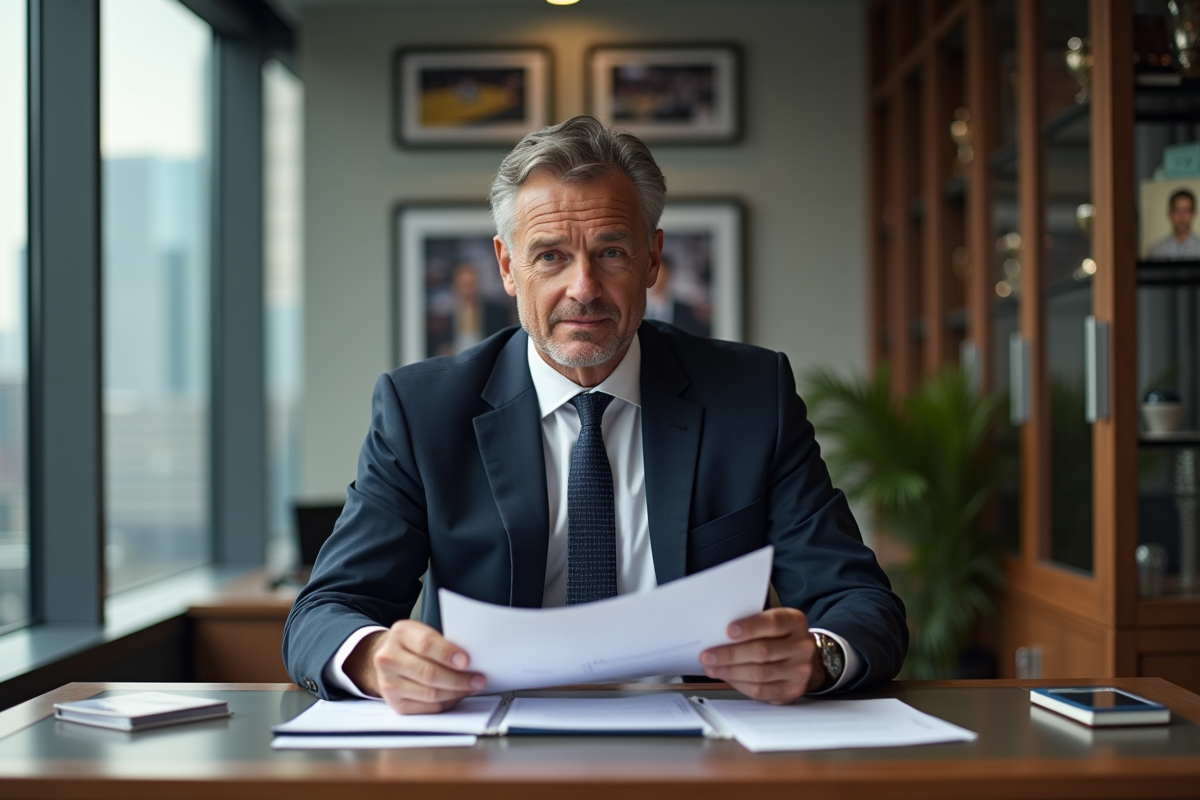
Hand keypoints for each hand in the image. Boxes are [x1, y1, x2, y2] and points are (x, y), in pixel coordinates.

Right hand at [344, 620, 485, 713]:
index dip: (448, 654)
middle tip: (478, 679)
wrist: (389, 658)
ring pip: (430, 693)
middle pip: (429, 673)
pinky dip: (446, 703)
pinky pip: (427, 708)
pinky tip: (456, 696)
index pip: (426, 644)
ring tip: (471, 687)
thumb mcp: (423, 632)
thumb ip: (443, 642)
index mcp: (400, 634)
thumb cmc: (413, 644)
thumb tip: (472, 658)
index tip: (466, 661)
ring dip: (456, 692)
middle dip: (458, 678)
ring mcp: (389, 682)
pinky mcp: (395, 702)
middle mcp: (389, 658)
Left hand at [699, 607, 824, 703]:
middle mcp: (802, 646)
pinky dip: (739, 684)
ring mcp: (800, 670)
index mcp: (795, 622)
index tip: (729, 631)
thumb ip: (752, 625)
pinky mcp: (792, 690)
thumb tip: (718, 635)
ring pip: (759, 673)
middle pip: (762, 651)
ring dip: (731, 671)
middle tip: (709, 655)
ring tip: (712, 668)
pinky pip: (761, 690)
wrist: (802, 659)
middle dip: (730, 654)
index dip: (750, 627)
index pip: (773, 623)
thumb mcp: (771, 623)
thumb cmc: (778, 637)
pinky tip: (727, 677)